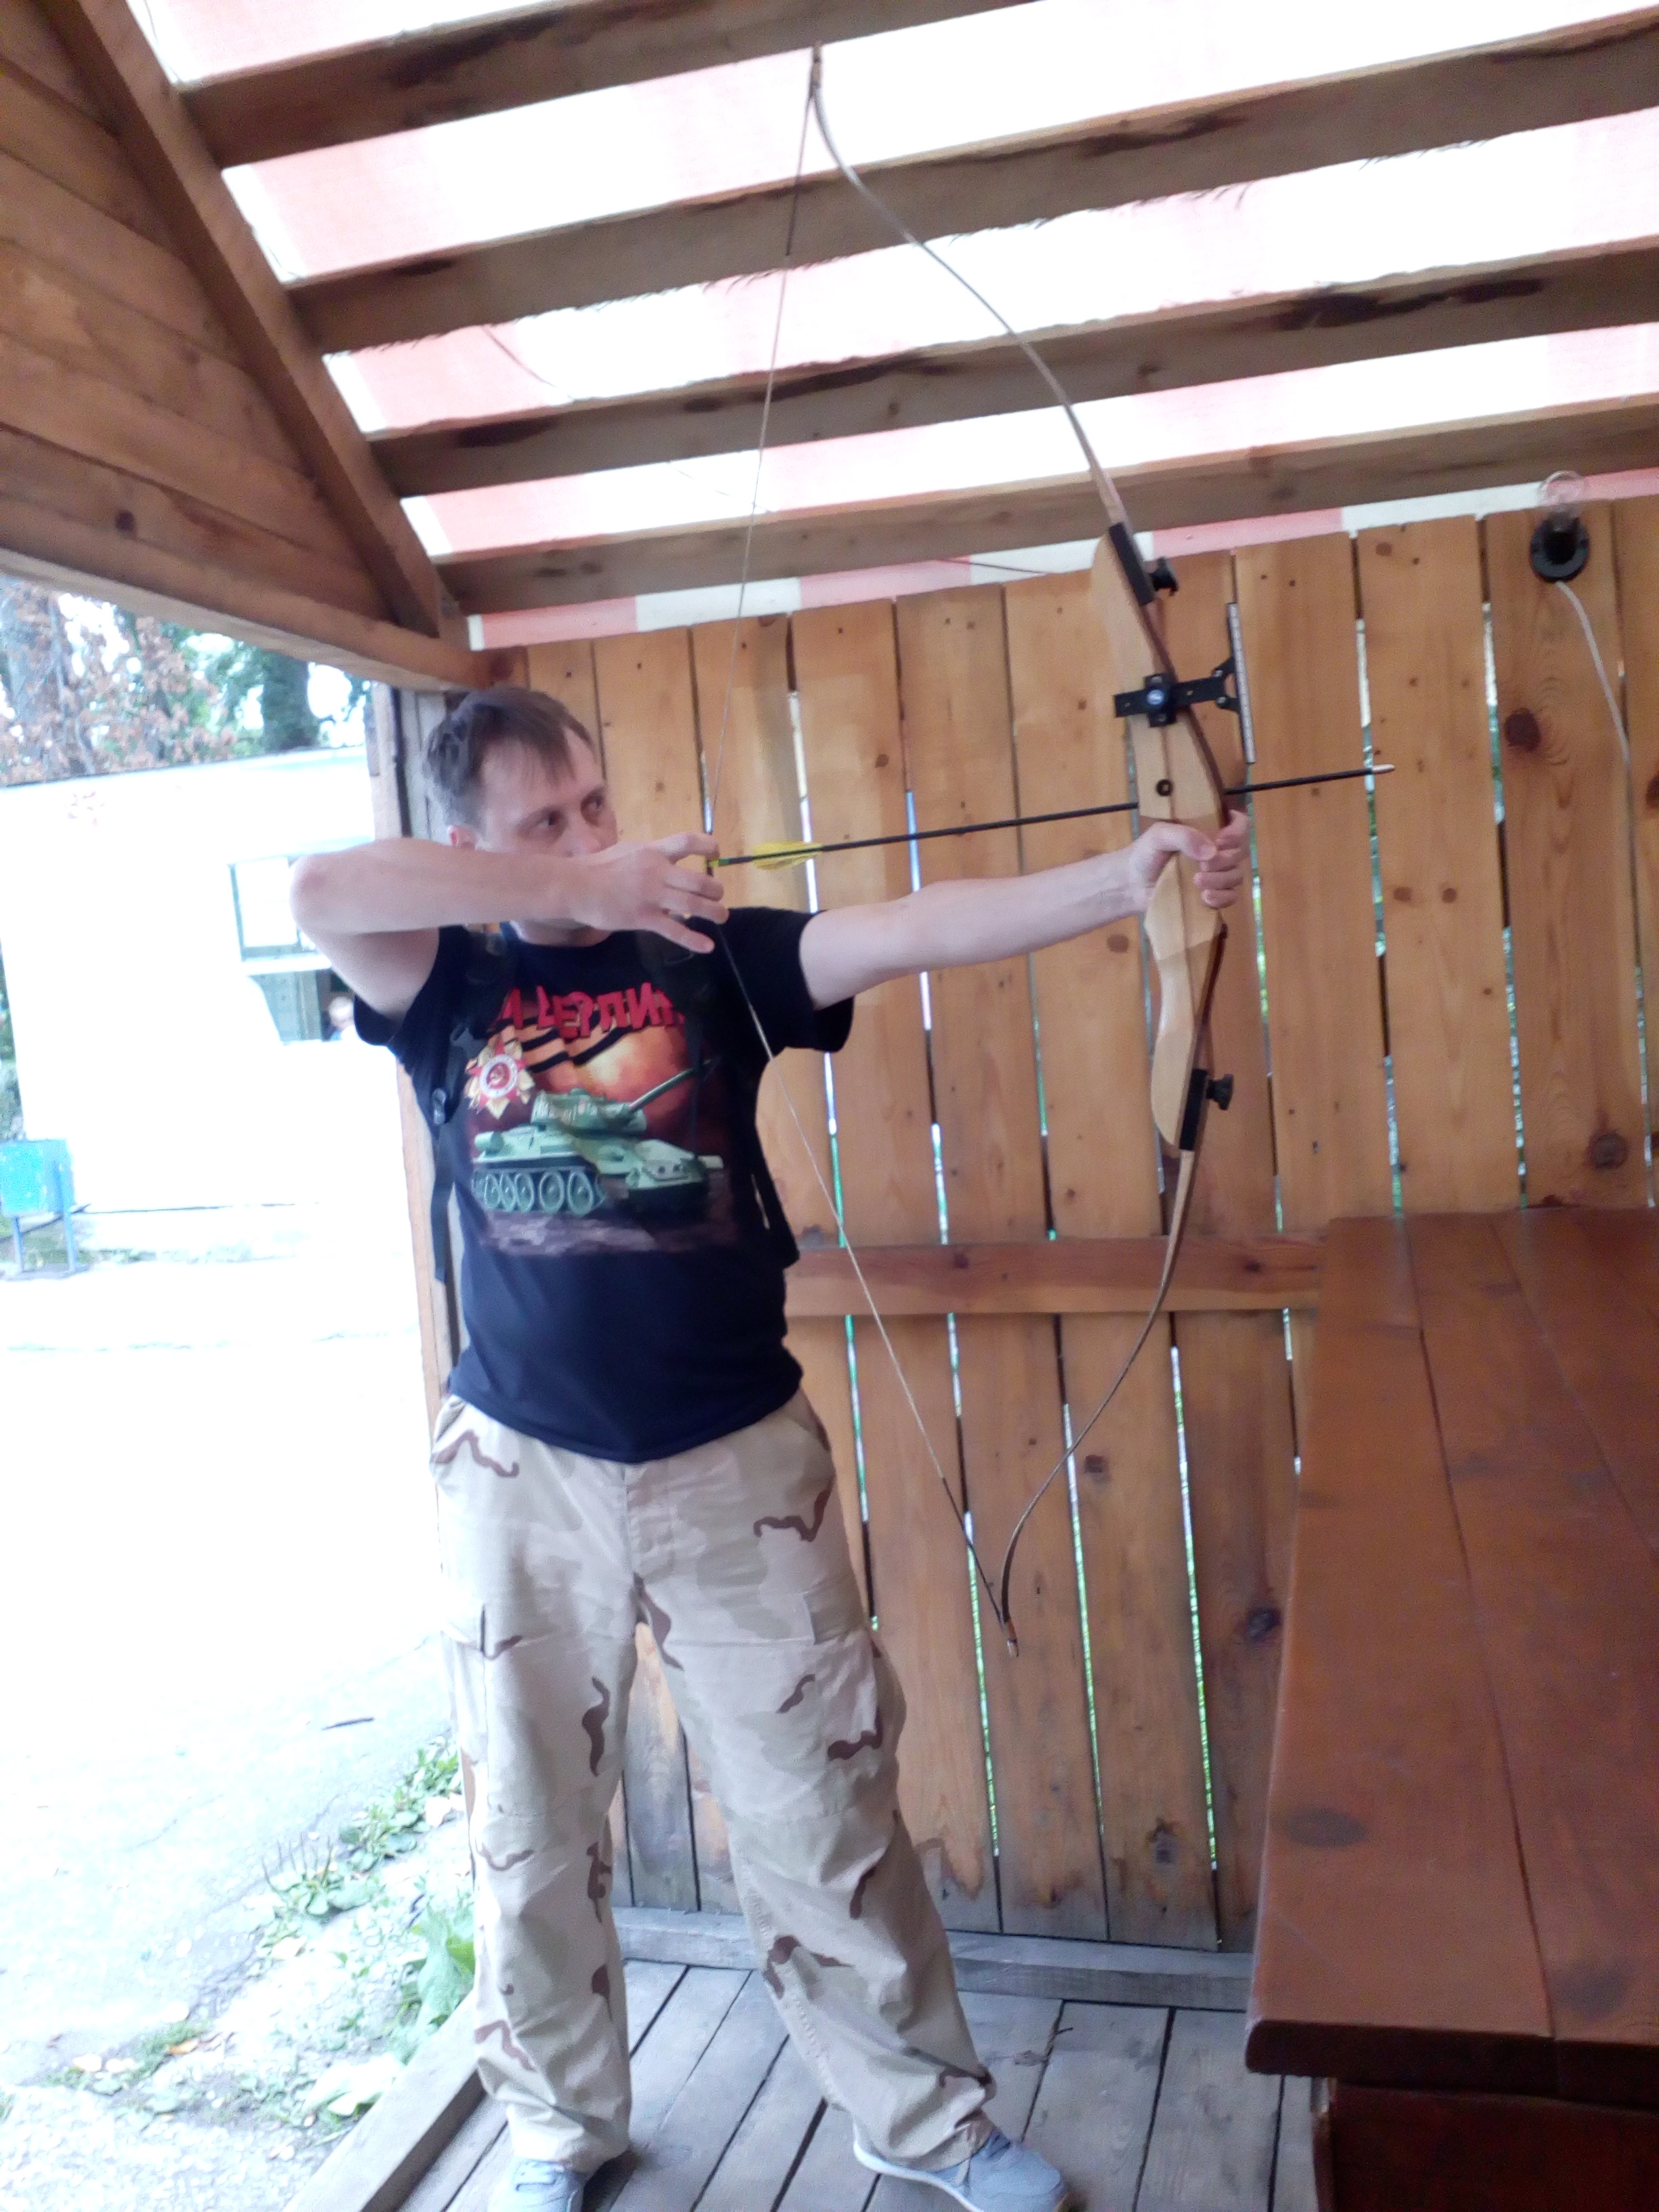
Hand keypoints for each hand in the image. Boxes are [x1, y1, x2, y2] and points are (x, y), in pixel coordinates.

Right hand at [566, 833, 728, 950]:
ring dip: (714, 911)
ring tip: (722, 916)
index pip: (687, 841)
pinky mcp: (644, 918)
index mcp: (653, 852)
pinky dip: (694, 939)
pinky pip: (674, 930)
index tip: (716, 852)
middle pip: (698, 880)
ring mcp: (652, 896)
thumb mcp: (628, 851)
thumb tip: (667, 857)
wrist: (576, 886)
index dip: (708, 845)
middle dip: (715, 889)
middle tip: (718, 895)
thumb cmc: (597, 868)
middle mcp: (657, 872)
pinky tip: (708, 946)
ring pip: (693, 904)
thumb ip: (650, 854)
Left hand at [1128, 809, 1249, 911]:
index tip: (1221, 839)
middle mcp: (1216, 851)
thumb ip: (1183, 836)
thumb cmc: (1144, 854)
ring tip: (1197, 882)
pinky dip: (1222, 898)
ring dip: (1221, 880)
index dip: (1237, 831)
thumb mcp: (1159, 836)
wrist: (1130, 884)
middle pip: (1240, 852)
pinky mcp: (1211, 896)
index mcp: (1207, 830)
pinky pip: (1230, 898)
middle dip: (1225, 859)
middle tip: (1201, 865)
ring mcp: (1215, 875)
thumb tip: (1211, 851)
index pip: (1239, 824)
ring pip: (1236, 876)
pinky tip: (1205, 897)